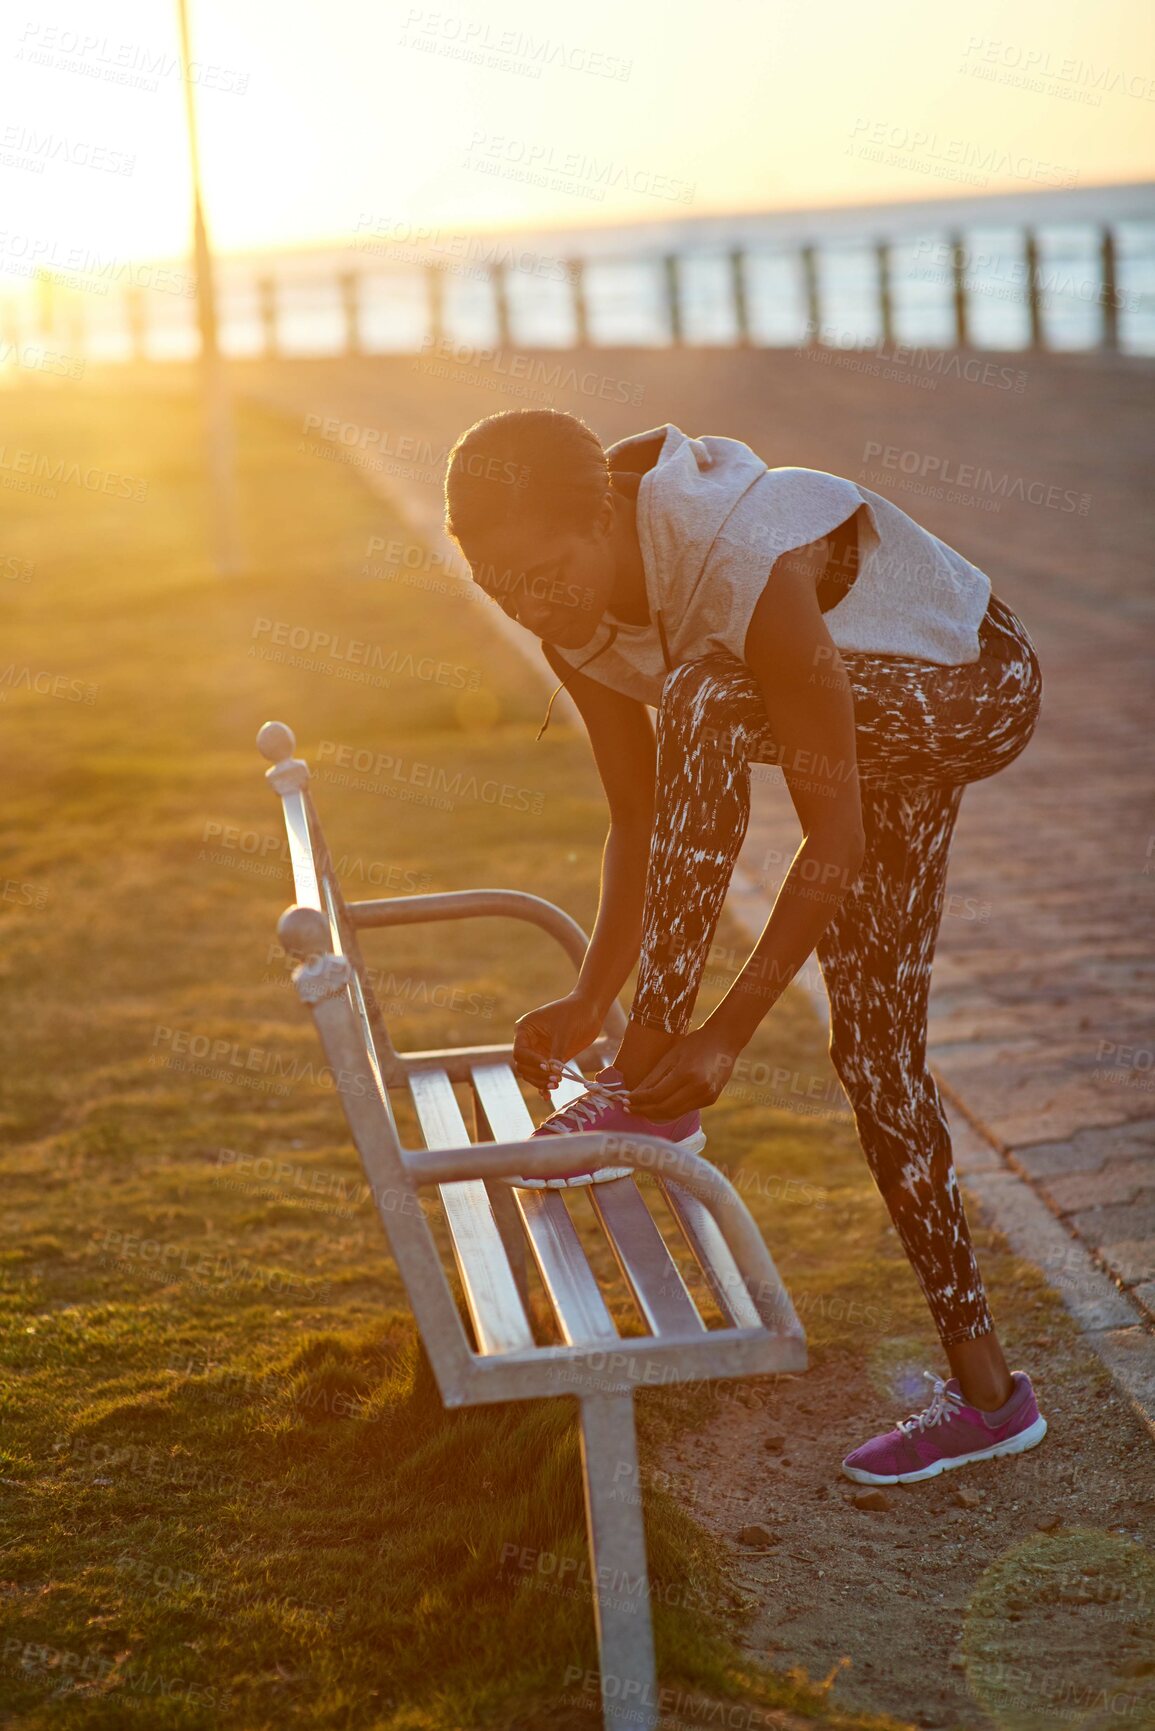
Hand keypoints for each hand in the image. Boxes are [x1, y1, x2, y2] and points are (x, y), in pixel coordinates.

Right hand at [513, 991, 604, 1100]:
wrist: (590, 1011)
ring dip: (541, 1081)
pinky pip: (542, 1075)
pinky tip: (548, 1096)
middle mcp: (528, 1042)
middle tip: (555, 1080)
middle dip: (537, 1074)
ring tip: (556, 1084)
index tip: (547, 1066)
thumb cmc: (575, 1014)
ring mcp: (538, 1052)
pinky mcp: (549, 1059)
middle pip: (523, 1065)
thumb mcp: (564, 1034)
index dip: (531, 1062)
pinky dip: (543, 1085)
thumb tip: (553, 1074)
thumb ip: (557, 1054)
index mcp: (525, 1029)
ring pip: (531, 1073)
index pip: (520, 1052)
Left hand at [627, 1025, 741, 1120]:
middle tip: (629, 1109)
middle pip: (665, 1109)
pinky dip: (669, 1111)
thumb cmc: (694, 1043)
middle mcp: (699, 1089)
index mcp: (687, 1074)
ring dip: (655, 1114)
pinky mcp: (710, 1100)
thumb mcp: (670, 1056)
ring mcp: (707, 1096)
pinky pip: (685, 1110)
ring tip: (640, 1110)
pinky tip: (658, 1107)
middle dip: (644, 1111)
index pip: (656, 1095)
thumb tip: (634, 1096)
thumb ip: (653, 1078)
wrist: (724, 1041)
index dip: (639, 1101)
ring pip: (675, 1114)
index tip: (625, 1101)